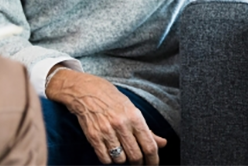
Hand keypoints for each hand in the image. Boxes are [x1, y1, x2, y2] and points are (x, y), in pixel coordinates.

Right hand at [46, 69, 166, 164]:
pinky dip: (109, 159)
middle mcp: (121, 124)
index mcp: (134, 116)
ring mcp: (106, 131)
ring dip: (122, 159)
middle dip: (138, 163)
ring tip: (120, 150)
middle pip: (135, 156)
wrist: (84, 90)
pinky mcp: (93, 137)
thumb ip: (147, 129)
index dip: (153, 160)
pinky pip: (105, 159)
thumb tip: (163, 143)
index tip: (153, 164)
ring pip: (120, 160)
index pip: (149, 146)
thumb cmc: (110, 98)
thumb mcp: (131, 108)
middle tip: (137, 162)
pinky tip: (109, 150)